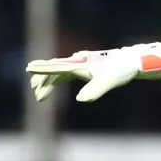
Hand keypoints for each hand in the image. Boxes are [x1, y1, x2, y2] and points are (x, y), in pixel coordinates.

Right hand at [26, 43, 160, 102]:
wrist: (131, 61)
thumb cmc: (121, 69)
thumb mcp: (109, 80)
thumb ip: (96, 89)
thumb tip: (82, 100)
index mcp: (80, 63)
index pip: (57, 66)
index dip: (43, 69)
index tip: (29, 68)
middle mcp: (78, 61)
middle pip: (54, 69)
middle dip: (43, 81)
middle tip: (38, 96)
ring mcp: (80, 64)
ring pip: (58, 72)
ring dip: (48, 83)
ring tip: (40, 96)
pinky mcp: (85, 67)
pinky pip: (65, 73)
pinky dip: (57, 80)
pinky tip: (52, 86)